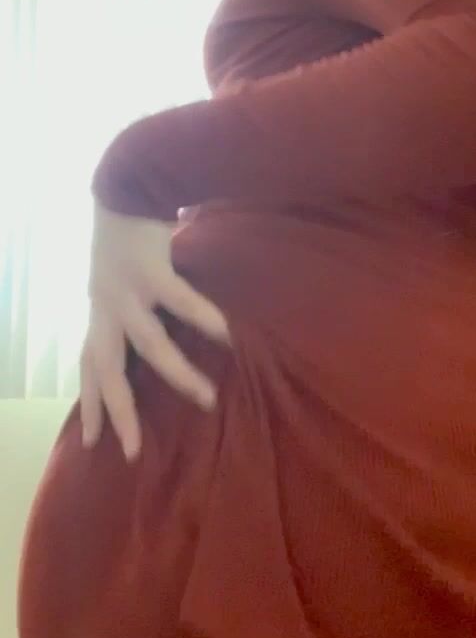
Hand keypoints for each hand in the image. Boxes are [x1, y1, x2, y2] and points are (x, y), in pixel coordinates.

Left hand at [80, 202, 229, 459]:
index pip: (88, 366)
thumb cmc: (130, 235)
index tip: (91, 441)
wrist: (125, 186)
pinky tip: (225, 336)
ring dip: (178, 375)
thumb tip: (161, 337)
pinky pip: (179, 300)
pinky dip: (202, 318)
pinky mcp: (150, 268)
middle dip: (119, 412)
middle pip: (107, 370)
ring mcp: (126, 290)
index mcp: (100, 312)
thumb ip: (136, 308)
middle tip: (133, 450)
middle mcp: (105, 308)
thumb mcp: (122, 280)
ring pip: (149, 345)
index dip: (89, 403)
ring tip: (206, 398)